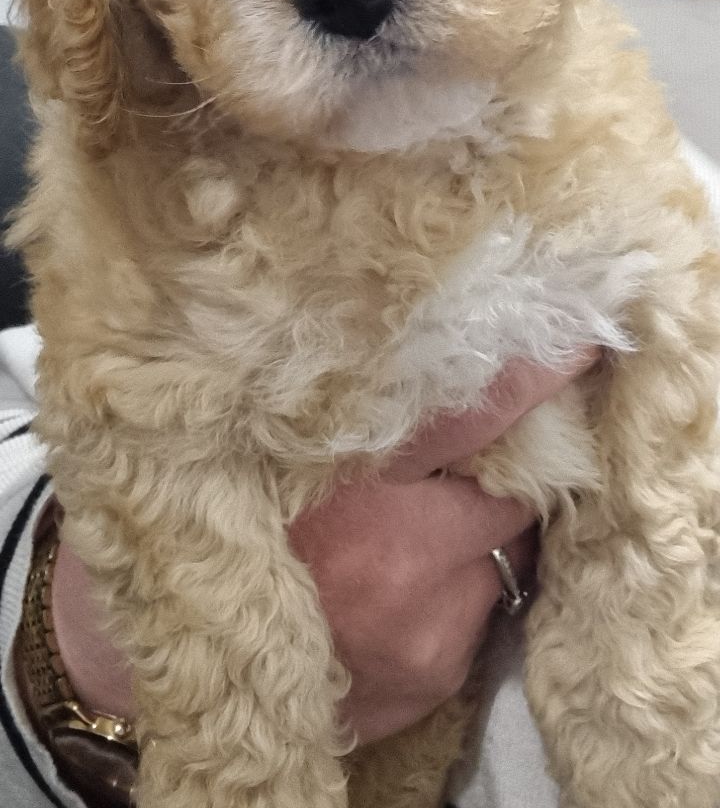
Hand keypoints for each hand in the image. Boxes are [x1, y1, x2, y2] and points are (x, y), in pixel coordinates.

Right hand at [48, 352, 597, 742]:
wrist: (153, 666)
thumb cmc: (199, 528)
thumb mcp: (253, 447)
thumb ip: (336, 412)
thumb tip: (424, 360)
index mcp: (348, 487)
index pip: (468, 420)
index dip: (526, 382)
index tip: (574, 343)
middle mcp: (398, 560)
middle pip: (501, 494)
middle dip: (485, 473)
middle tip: (436, 464)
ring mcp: (423, 628)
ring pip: (494, 554)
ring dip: (466, 535)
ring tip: (399, 534)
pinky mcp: (432, 678)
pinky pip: (476, 610)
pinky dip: (451, 589)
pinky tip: (391, 588)